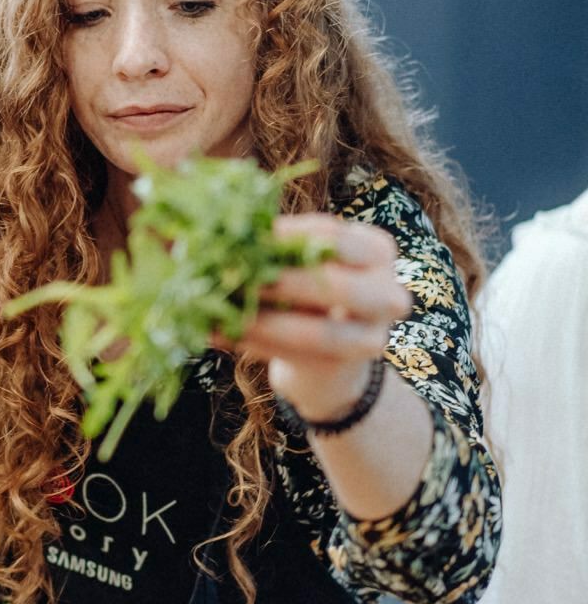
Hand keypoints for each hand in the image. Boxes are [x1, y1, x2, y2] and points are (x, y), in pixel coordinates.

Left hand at [235, 214, 408, 423]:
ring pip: (318, 333)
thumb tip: (214, 235)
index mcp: (377, 251)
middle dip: (280, 282)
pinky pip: (298, 356)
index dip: (285, 235)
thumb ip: (272, 249)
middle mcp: (388, 294)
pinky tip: (216, 333)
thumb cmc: (306, 294)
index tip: (244, 236)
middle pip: (335, 285)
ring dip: (262, 323)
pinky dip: (253, 344)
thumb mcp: (300, 264)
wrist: (329, 359)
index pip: (333, 235)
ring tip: (215, 313)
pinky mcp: (344, 369)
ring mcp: (372, 337)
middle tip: (232, 277)